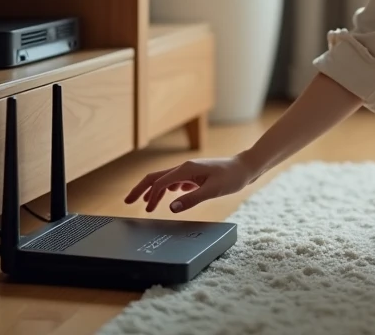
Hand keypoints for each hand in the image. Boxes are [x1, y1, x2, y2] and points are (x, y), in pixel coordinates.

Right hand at [124, 155, 255, 213]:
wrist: (246, 167)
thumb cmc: (232, 177)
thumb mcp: (212, 190)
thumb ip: (191, 199)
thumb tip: (171, 207)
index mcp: (186, 170)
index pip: (159, 182)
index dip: (147, 195)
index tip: (138, 208)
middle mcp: (185, 168)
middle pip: (156, 177)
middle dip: (141, 189)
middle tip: (129, 201)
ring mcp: (190, 170)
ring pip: (165, 180)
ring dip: (154, 191)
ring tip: (147, 204)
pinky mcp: (196, 175)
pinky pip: (176, 181)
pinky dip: (168, 189)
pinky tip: (169, 196)